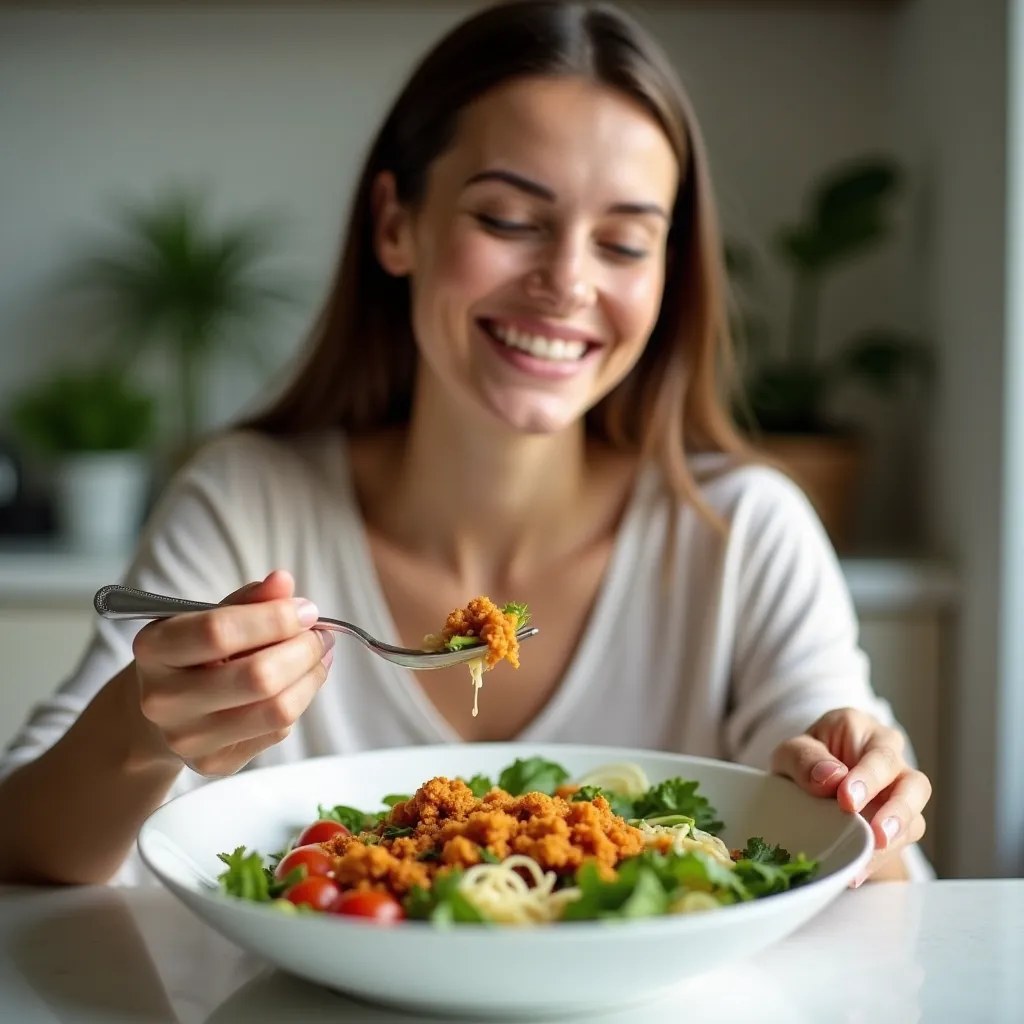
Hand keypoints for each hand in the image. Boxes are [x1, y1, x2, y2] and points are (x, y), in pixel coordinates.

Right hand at [131, 570, 333, 777]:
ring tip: (319, 655)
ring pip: (276, 710)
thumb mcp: (208, 616)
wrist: (161, 710)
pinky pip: (277, 731)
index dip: (275, 618)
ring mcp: (187, 739)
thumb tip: (283, 582)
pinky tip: (301, 682)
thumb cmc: (194, 653)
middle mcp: (162, 699)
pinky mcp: (214, 763)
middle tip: (319, 635)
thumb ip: (247, 600)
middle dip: (304, 649)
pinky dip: (300, 700)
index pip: (219, 632)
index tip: (306, 609)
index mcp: (154, 648)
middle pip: (258, 677)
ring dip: (311, 677)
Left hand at [770, 707, 931, 885]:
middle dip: (896, 811)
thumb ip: (805, 759)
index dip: (868, 777)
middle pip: (913, 783)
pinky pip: (899, 843)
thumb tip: (831, 777)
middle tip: (875, 834)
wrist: (805, 784)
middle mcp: (889, 758)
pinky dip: (878, 859)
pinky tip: (856, 872)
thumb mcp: (790, 753)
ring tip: (866, 860)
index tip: (847, 799)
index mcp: (862, 731)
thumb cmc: (803, 761)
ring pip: (915, 816)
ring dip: (894, 842)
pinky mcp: (897, 823)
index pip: (878, 752)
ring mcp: (898, 793)